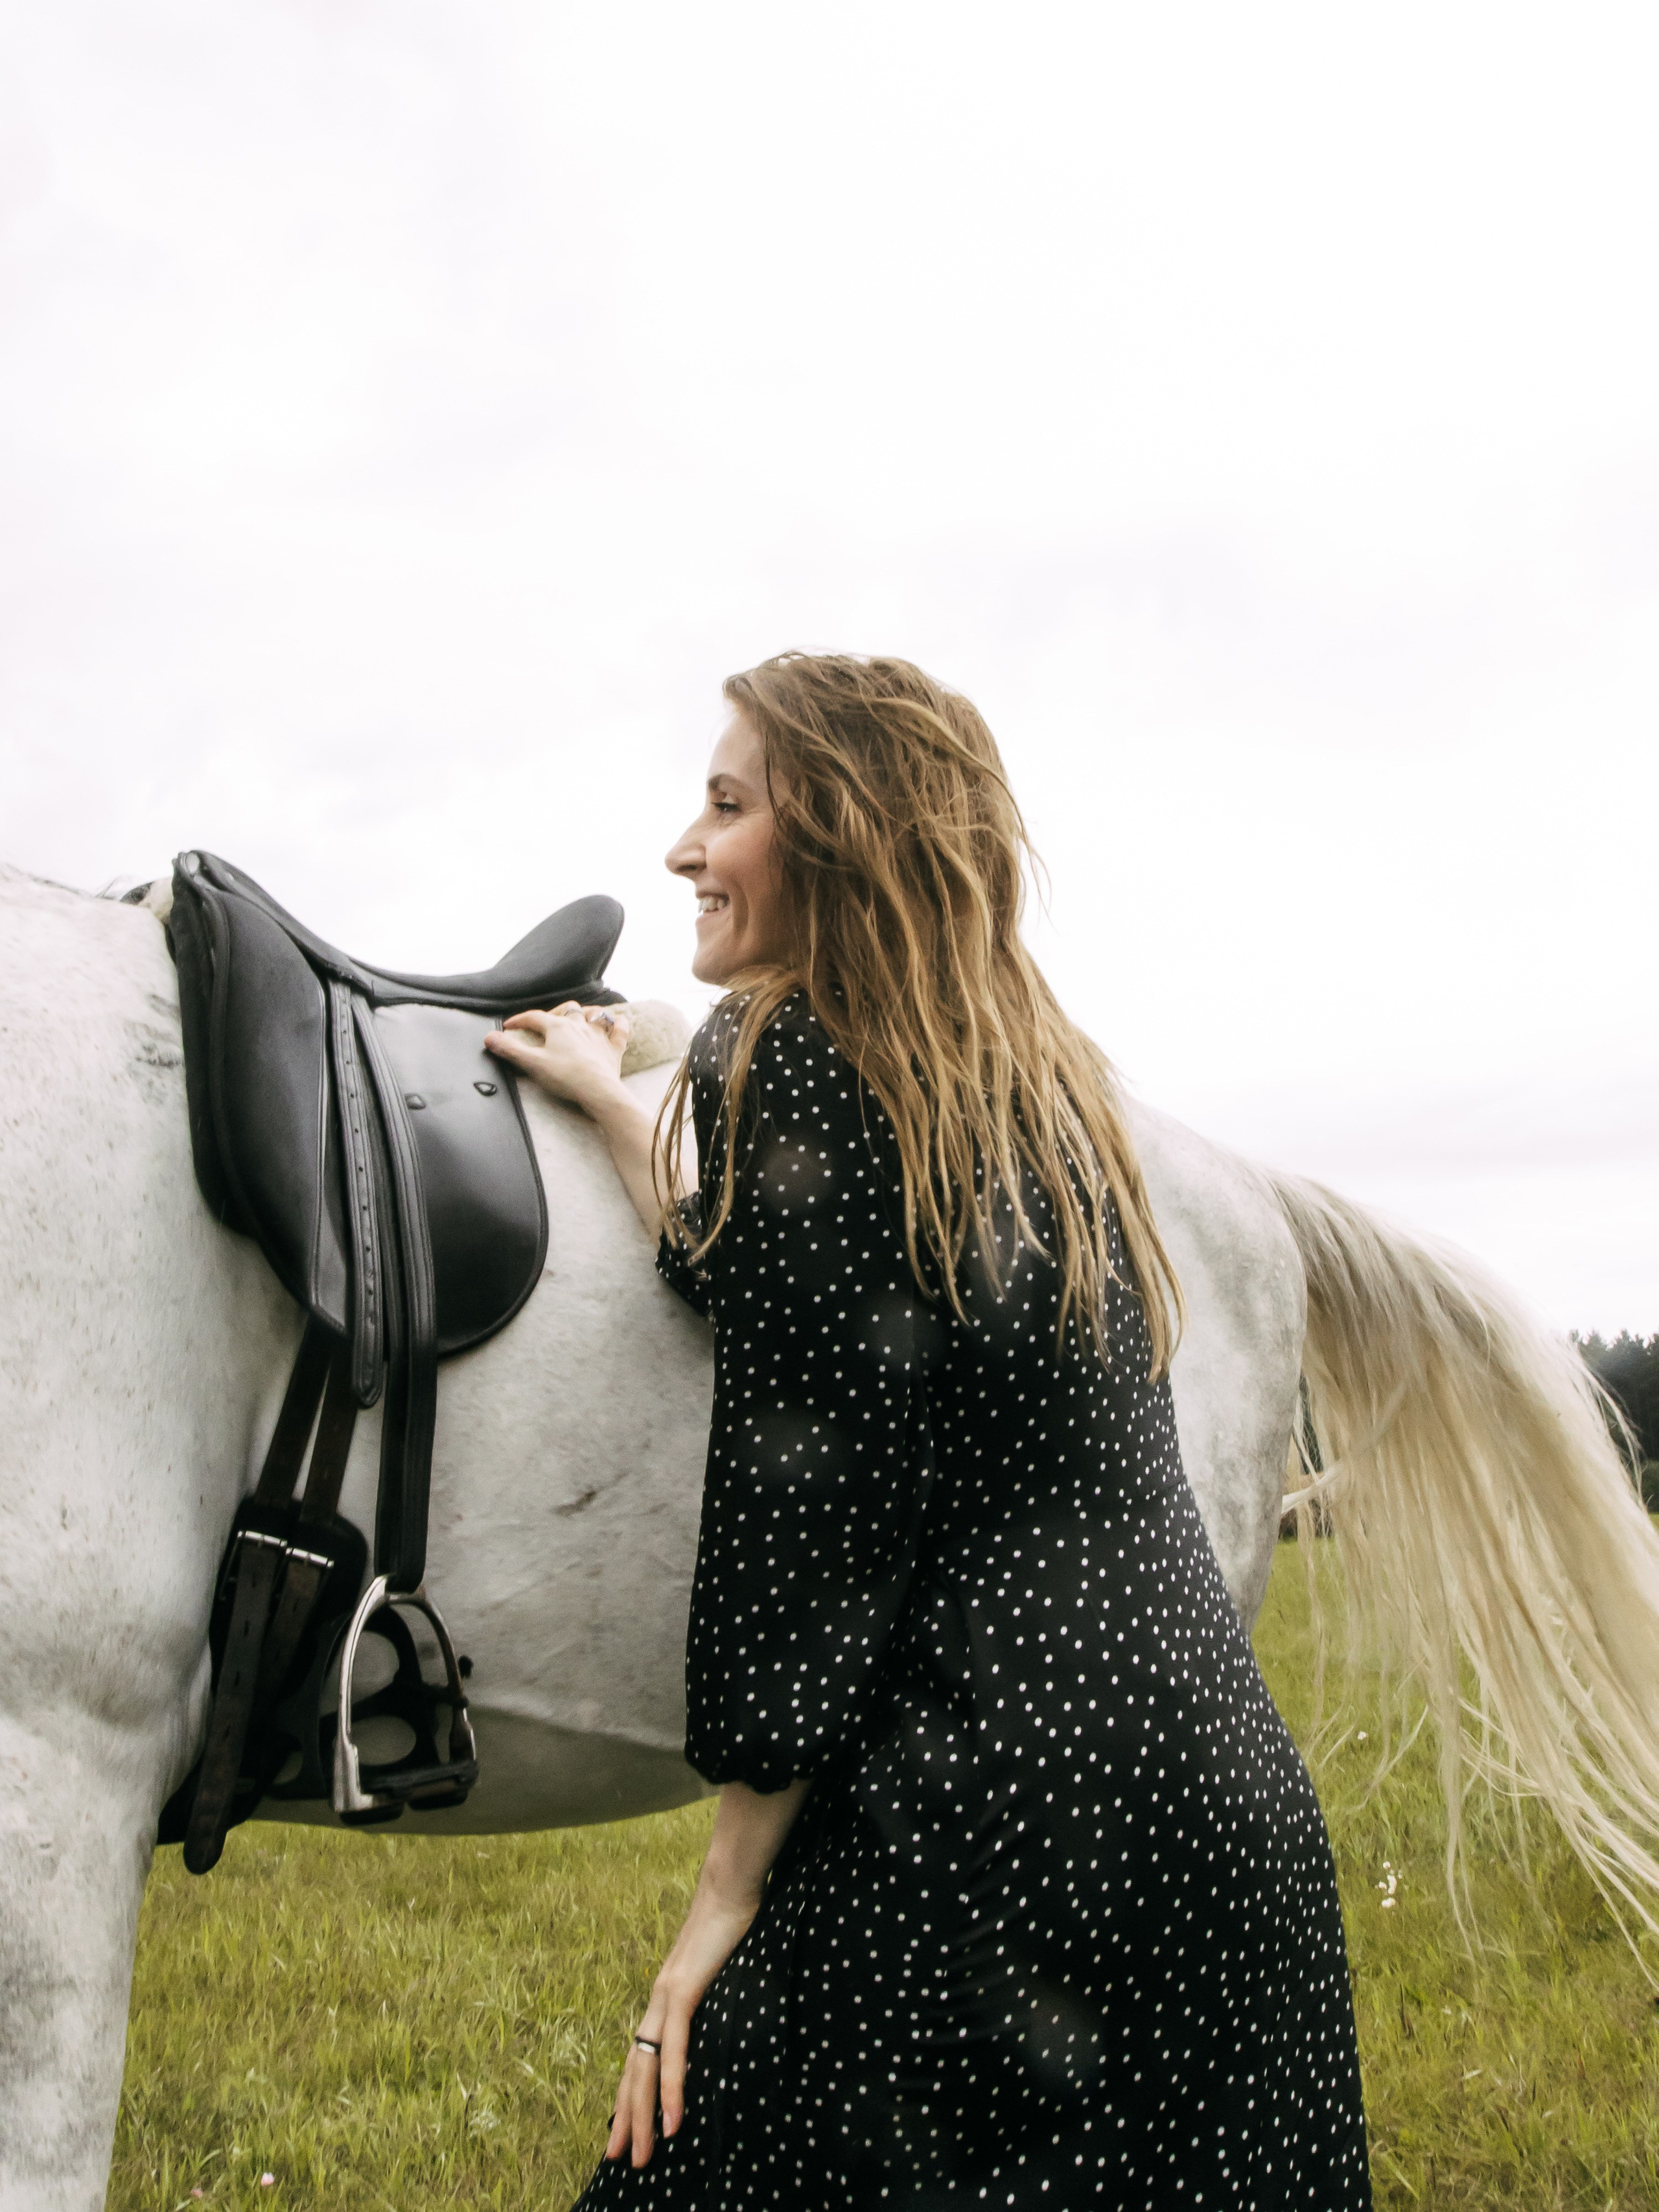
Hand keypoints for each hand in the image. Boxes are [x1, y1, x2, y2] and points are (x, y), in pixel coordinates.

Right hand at [484, 1002, 631, 1118]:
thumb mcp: (532, 1063)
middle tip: (545, 1023)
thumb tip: (489, 1037)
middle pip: (566, 1009)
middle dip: (554, 1012)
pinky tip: (616, 1022)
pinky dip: (617, 1024)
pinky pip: (620, 1030)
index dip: (519, 1020)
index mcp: (558, 1026)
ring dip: (586, 1012)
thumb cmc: (566, 1077)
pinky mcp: (614, 1049)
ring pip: (594, 1014)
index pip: (534, 1017)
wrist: (598, 1091)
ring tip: (579, 1017)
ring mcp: (599, 1035)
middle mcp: (580, 1025)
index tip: (509, 1026)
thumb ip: (510, 1049)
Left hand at [605, 1878, 761, 2169]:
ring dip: (641, 2117)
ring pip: (644, 2069)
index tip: (624, 2129)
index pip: (640, 2056)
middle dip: (626, 2119)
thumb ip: (714, 1995)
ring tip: (641, 2157)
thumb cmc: (733, 1922)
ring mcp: (666, 1996)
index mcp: (665, 1998)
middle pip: (633, 2070)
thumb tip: (724, 2018)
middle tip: (620, 2160)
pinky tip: (671, 2120)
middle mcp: (658, 2000)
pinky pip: (672, 2050)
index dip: (631, 2094)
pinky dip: (670, 2088)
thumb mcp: (722, 1970)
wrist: (731, 1884)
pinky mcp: (682, 1991)